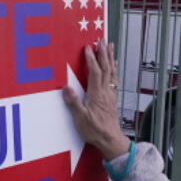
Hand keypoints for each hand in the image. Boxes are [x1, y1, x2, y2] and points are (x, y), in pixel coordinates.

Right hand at [63, 40, 131, 160]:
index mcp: (96, 95)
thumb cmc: (95, 130)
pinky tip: (114, 65)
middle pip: (106, 68)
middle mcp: (105, 92)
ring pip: (112, 72)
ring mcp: (110, 94)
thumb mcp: (80, 119)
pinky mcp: (112, 98)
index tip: (88, 47)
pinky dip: (114, 69)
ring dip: (110, 58)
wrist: (110, 140)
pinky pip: (114, 79)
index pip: (95, 72)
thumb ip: (73, 103)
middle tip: (102, 40)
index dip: (91, 59)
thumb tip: (66, 88)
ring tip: (110, 46)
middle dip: (103, 53)